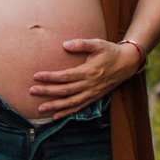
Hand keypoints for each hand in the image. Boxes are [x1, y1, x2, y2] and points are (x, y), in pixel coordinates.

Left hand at [29, 38, 145, 116]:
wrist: (127, 63)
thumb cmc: (110, 51)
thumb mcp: (98, 44)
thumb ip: (82, 44)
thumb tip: (65, 45)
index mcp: (89, 72)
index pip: (65, 76)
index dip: (50, 77)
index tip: (36, 76)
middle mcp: (90, 85)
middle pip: (65, 91)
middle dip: (47, 92)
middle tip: (32, 91)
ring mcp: (92, 93)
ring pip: (71, 102)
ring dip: (55, 106)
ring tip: (40, 108)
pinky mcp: (95, 97)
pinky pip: (79, 107)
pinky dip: (67, 113)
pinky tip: (56, 116)